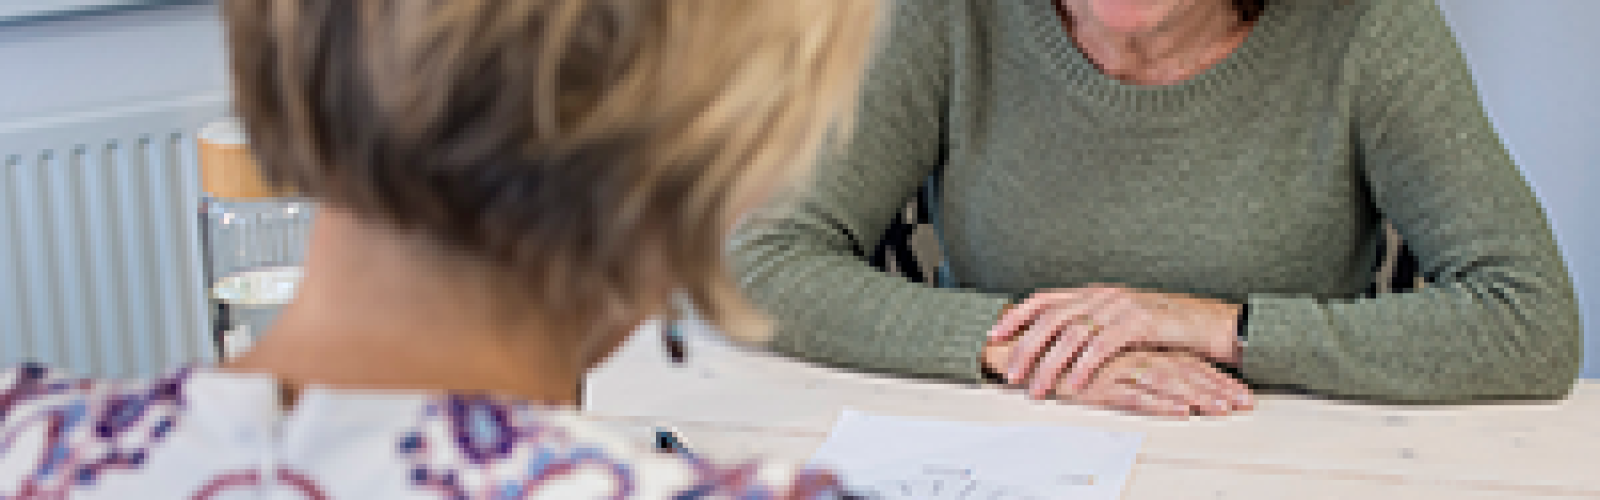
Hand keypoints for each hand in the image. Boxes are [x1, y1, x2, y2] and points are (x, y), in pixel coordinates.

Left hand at [988, 285, 1242, 398]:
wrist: (1209, 324)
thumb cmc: (1164, 329)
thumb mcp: (1120, 323)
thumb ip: (1091, 327)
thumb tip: (1055, 346)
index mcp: (1094, 293)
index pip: (1045, 299)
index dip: (1017, 315)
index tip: (993, 334)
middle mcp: (1103, 296)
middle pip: (1051, 318)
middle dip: (1026, 346)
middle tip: (1011, 373)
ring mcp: (1121, 306)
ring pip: (1072, 334)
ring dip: (1050, 363)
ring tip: (1037, 387)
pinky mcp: (1140, 323)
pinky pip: (1103, 345)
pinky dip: (1084, 366)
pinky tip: (1072, 384)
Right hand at [1065, 349, 1253, 416]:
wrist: (1028, 354)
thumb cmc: (1067, 361)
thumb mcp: (1110, 361)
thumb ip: (1137, 364)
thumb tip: (1167, 379)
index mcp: (1139, 347)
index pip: (1187, 362)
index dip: (1215, 378)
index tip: (1240, 393)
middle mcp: (1133, 354)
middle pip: (1185, 371)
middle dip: (1216, 389)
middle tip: (1242, 403)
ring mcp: (1118, 369)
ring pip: (1167, 383)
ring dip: (1197, 397)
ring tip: (1221, 410)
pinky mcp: (1101, 386)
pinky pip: (1136, 397)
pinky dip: (1160, 405)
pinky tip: (1180, 413)